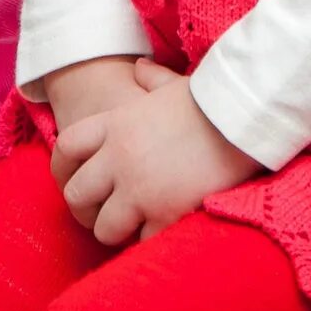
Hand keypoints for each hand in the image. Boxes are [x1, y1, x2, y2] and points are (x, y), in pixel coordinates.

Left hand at [53, 62, 257, 245]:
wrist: (244, 118)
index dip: (65, 168)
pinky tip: (167, 228)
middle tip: (108, 213)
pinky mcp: (165, 214)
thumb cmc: (213, 100)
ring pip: (104, 228)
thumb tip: (139, 68)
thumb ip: (150, 79)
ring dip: (119, 230)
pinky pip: (143, 241)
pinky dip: (153, 239)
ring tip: (139, 225)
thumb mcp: (174, 85)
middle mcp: (119, 158)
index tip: (79, 179)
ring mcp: (139, 190)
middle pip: (76, 196)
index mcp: (116, 124)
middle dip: (89, 209)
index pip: (67, 148)